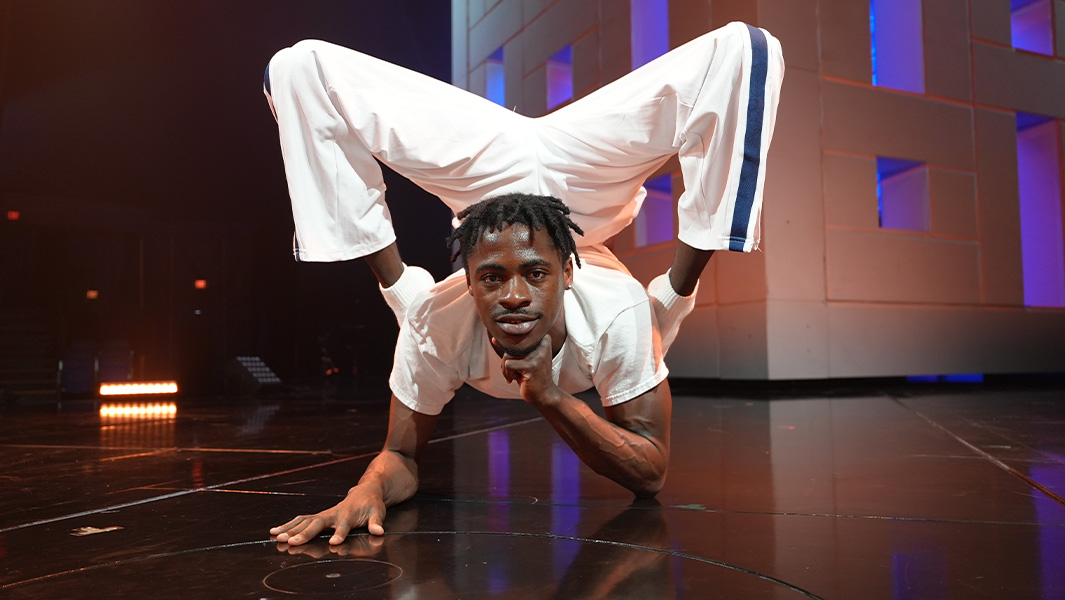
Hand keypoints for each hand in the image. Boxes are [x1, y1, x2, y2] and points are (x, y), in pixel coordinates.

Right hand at [269, 486, 386, 545]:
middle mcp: (332, 514)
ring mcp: (323, 514)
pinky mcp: (318, 516)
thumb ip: (376, 523)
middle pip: (316, 524)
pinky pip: (300, 520)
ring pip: (304, 521)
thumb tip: (379, 531)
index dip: (339, 533)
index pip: (343, 526)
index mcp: (348, 515)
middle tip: (290, 542)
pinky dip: (288, 525)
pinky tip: (274, 531)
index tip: (334, 543)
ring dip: (290, 529)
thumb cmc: (372, 504)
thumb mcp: (378, 513)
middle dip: (304, 533)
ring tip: (276, 536)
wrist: (366, 490)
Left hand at [501, 333, 557, 405]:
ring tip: (516, 376)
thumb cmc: (532, 375)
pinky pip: (508, 364)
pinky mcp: (531, 366)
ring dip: (506, 369)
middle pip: (510, 346)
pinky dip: (507, 374)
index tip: (519, 362)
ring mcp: (537, 355)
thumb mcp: (522, 359)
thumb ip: (510, 348)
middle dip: (507, 361)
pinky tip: (516, 380)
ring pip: (507, 355)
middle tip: (515, 371)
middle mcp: (542, 343)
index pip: (515, 338)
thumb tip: (494, 338)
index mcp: (542, 339)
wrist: (544, 394)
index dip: (512, 351)